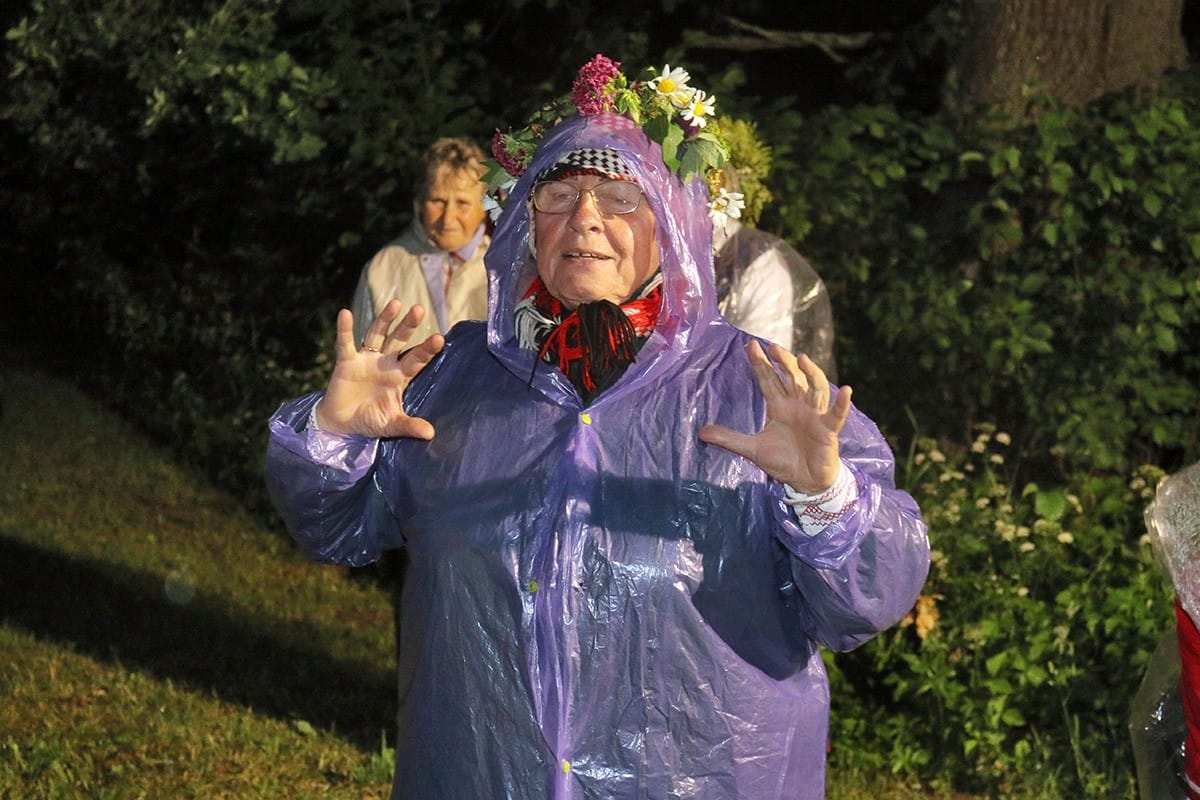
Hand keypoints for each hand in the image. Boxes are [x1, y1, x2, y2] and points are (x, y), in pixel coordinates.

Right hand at [314, 299, 444, 438]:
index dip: (427, 350)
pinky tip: (345, 313)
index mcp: (400, 377)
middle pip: (399, 340)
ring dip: (384, 320)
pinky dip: (345, 329)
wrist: (342, 424)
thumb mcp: (391, 425)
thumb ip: (409, 426)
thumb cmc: (370, 421)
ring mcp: (366, 360)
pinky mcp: (346, 362)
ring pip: (376, 335)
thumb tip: (430, 434)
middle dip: (408, 326)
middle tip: (420, 310)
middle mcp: (385, 363)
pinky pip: (345, 343)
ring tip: (396, 303)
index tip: (439, 338)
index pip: (416, 360)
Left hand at [699, 340, 851, 492]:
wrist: (804, 481)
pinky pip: (836, 414)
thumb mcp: (752, 449)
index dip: (761, 363)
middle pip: (791, 377)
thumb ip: (729, 439)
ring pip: (814, 388)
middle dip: (783, 361)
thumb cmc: (783, 461)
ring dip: (810, 373)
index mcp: (779, 406)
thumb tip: (701, 432)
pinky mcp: (827, 429)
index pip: (768, 380)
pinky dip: (840, 403)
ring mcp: (814, 415)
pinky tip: (845, 391)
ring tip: (801, 358)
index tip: (750, 346)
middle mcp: (798, 405)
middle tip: (772, 347)